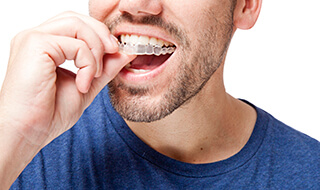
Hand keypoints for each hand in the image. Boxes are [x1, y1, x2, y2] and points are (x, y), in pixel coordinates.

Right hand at [0, 11, 134, 186]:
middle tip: (115, 53)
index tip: (117, 51)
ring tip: (94, 75)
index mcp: (46, 45)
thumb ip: (104, 67)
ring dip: (96, 49)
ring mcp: (34, 39)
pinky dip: (88, 63)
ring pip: (78, 25)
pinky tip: (83, 84)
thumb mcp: (87, 85)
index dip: (100, 34)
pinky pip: (76, 44)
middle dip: (102, 35)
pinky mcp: (36, 45)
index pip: (77, 24)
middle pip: (77, 18)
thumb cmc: (49, 113)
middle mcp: (37, 37)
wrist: (28, 132)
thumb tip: (125, 52)